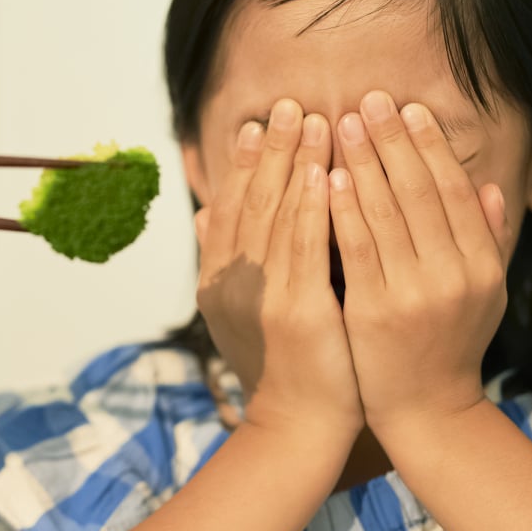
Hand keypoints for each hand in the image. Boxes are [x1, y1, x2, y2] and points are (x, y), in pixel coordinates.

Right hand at [196, 99, 361, 437]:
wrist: (296, 426)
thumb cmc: (279, 366)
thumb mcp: (240, 314)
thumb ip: (224, 261)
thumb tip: (203, 215)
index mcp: (215, 282)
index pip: (228, 209)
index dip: (242, 164)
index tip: (257, 124)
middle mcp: (229, 284)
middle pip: (250, 202)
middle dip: (271, 150)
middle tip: (288, 104)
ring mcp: (261, 297)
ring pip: (278, 215)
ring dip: (296, 163)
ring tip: (314, 120)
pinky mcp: (296, 311)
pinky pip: (306, 247)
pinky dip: (315, 206)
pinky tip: (327, 172)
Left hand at [330, 91, 512, 436]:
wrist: (426, 412)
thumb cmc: (449, 347)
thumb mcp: (484, 296)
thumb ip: (485, 241)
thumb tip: (489, 188)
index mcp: (481, 266)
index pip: (454, 191)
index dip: (430, 147)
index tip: (408, 109)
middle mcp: (454, 275)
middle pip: (420, 192)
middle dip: (391, 141)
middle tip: (367, 99)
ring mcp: (414, 293)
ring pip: (386, 213)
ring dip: (362, 163)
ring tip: (341, 124)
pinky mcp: (374, 311)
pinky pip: (355, 249)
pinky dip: (342, 209)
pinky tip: (326, 178)